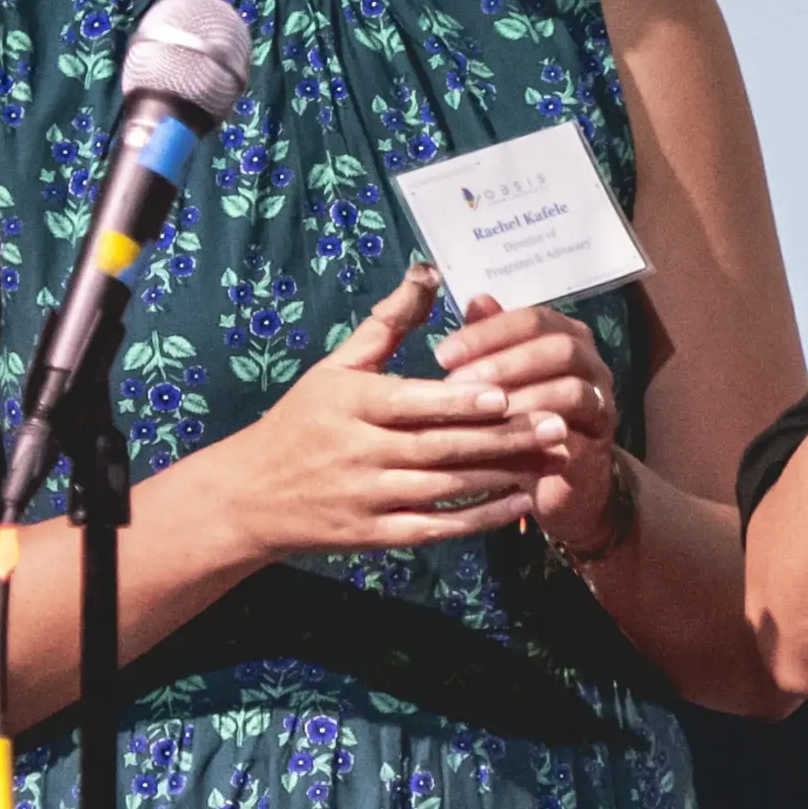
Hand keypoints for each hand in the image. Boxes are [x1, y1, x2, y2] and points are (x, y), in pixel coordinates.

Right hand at [197, 263, 550, 555]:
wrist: (250, 496)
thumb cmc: (301, 420)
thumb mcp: (335, 366)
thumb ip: (387, 323)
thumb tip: (427, 273)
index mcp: (353, 404)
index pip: (415, 402)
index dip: (461, 400)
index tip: (508, 392)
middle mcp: (361, 452)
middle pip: (442, 446)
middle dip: (503, 437)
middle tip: (556, 424)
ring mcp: (369, 497)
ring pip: (447, 487)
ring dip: (504, 476)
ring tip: (552, 460)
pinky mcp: (376, 535)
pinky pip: (437, 527)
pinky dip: (480, 517)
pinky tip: (518, 502)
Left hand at [441, 293, 632, 554]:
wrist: (562, 481)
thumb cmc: (522, 418)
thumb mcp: (503, 377)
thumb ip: (492, 339)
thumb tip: (475, 300)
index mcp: (567, 337)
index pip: (534, 319)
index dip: (488, 333)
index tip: (441, 353)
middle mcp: (592, 366)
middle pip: (560, 348)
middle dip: (505, 362)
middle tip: (456, 383)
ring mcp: (600, 407)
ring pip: (571, 390)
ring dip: (522, 398)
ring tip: (478, 414)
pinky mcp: (596, 448)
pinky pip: (572, 437)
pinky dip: (535, 437)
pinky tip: (499, 444)